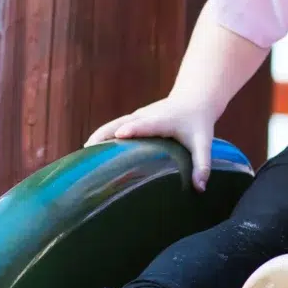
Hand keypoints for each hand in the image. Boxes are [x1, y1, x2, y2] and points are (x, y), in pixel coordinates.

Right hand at [88, 89, 222, 188]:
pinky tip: (90, 151)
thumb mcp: (204, 143)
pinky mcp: (133, 118)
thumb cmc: (198, 123)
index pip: (147, 124)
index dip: (134, 128)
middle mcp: (146, 115)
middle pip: (122, 122)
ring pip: (114, 123)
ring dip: (99, 135)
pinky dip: (102, 136)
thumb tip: (200, 188)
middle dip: (106, 133)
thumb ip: (202, 164)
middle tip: (89, 148)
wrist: (194, 99)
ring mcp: (137, 116)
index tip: (121, 134)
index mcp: (163, 120)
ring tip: (83, 153)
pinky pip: (114, 126)